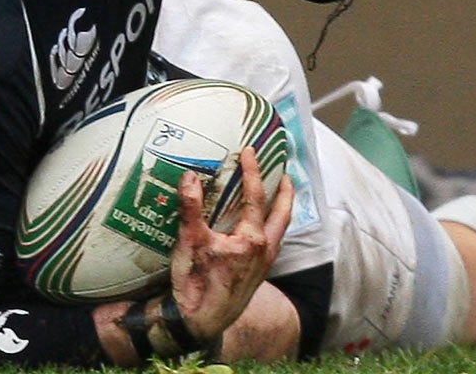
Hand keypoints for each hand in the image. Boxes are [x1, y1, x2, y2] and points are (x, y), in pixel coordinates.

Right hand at [168, 147, 293, 344]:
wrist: (198, 323)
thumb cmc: (196, 286)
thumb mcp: (190, 242)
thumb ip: (191, 208)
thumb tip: (189, 177)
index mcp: (251, 240)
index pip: (255, 196)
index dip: (253, 170)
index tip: (249, 151)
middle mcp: (264, 251)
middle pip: (283, 214)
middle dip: (286, 192)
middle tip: (286, 173)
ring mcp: (263, 264)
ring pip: (280, 230)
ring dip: (281, 210)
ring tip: (278, 195)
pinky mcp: (256, 275)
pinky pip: (272, 243)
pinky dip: (272, 227)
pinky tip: (260, 227)